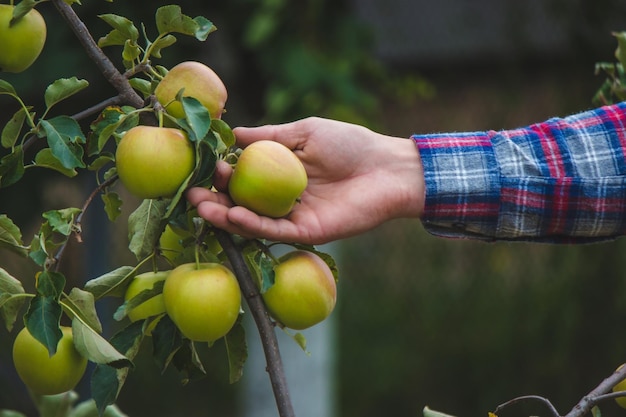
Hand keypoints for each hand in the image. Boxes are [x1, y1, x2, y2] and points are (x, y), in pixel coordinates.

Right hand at [186, 117, 424, 244]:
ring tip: (202, 206)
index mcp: (280, 172)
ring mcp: (293, 217)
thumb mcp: (304, 132)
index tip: (205, 165)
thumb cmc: (350, 144)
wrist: (387, 168)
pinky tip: (233, 215)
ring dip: (225, 215)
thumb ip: (269, 136)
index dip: (221, 172)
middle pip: (241, 202)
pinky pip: (274, 231)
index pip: (242, 176)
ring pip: (252, 221)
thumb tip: (232, 133)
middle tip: (192, 193)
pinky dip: (252, 226)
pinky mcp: (307, 233)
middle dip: (215, 199)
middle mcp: (282, 197)